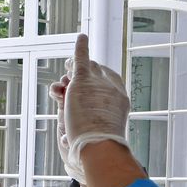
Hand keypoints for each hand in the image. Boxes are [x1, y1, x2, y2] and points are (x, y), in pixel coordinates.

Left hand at [58, 34, 131, 181]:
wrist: (101, 146)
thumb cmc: (100, 148)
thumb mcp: (97, 136)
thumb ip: (88, 129)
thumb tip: (67, 137)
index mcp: (121, 100)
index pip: (109, 81)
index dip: (97, 82)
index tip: (88, 86)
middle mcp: (112, 88)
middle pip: (97, 73)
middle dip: (83, 77)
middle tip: (68, 84)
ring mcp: (99, 83)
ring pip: (86, 68)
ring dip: (74, 72)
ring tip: (65, 80)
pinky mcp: (83, 81)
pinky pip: (82, 59)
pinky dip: (80, 47)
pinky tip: (81, 37)